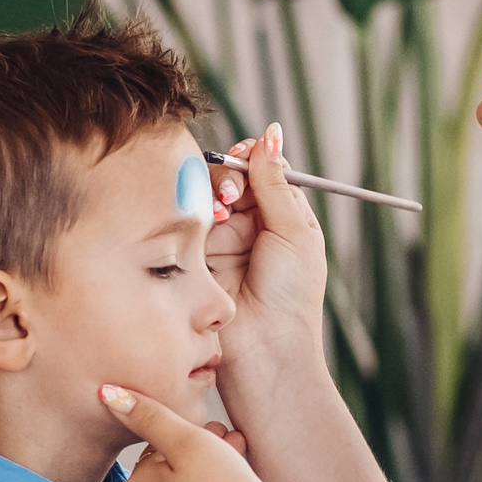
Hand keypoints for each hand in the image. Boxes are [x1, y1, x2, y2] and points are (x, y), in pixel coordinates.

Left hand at [99, 384, 286, 481]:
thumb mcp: (188, 442)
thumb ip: (149, 415)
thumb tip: (107, 394)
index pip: (160, 446)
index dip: (194, 435)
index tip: (218, 435)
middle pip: (173, 468)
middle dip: (205, 452)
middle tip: (233, 446)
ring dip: (214, 473)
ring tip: (241, 465)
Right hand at [204, 122, 327, 403]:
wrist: (266, 349)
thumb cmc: (291, 296)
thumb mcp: (294, 230)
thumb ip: (275, 181)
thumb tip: (270, 132)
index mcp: (282, 216)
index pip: (261, 168)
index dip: (252, 158)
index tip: (248, 158)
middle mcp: (250, 225)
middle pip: (230, 176)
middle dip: (229, 174)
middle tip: (233, 193)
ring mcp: (220, 241)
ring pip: (205, 195)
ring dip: (213, 193)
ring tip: (223, 212)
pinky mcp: (194, 256)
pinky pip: (186, 221)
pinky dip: (196, 214)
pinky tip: (209, 225)